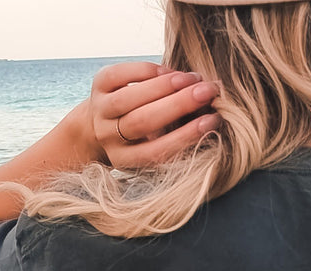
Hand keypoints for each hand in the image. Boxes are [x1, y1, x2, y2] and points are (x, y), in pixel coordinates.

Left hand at [84, 60, 220, 169]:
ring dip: (165, 85)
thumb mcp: (154, 145)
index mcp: (125, 159)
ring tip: (192, 79)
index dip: (185, 136)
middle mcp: (108, 137)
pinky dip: (148, 70)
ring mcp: (100, 111)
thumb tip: (210, 115)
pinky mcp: (97, 85)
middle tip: (207, 92)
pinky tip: (169, 71)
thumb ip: (175, 135)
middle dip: (178, 104)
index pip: (157, 151)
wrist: (101, 122)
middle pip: (143, 121)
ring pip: (131, 97)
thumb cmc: (141, 136)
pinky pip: (121, 74)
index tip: (212, 121)